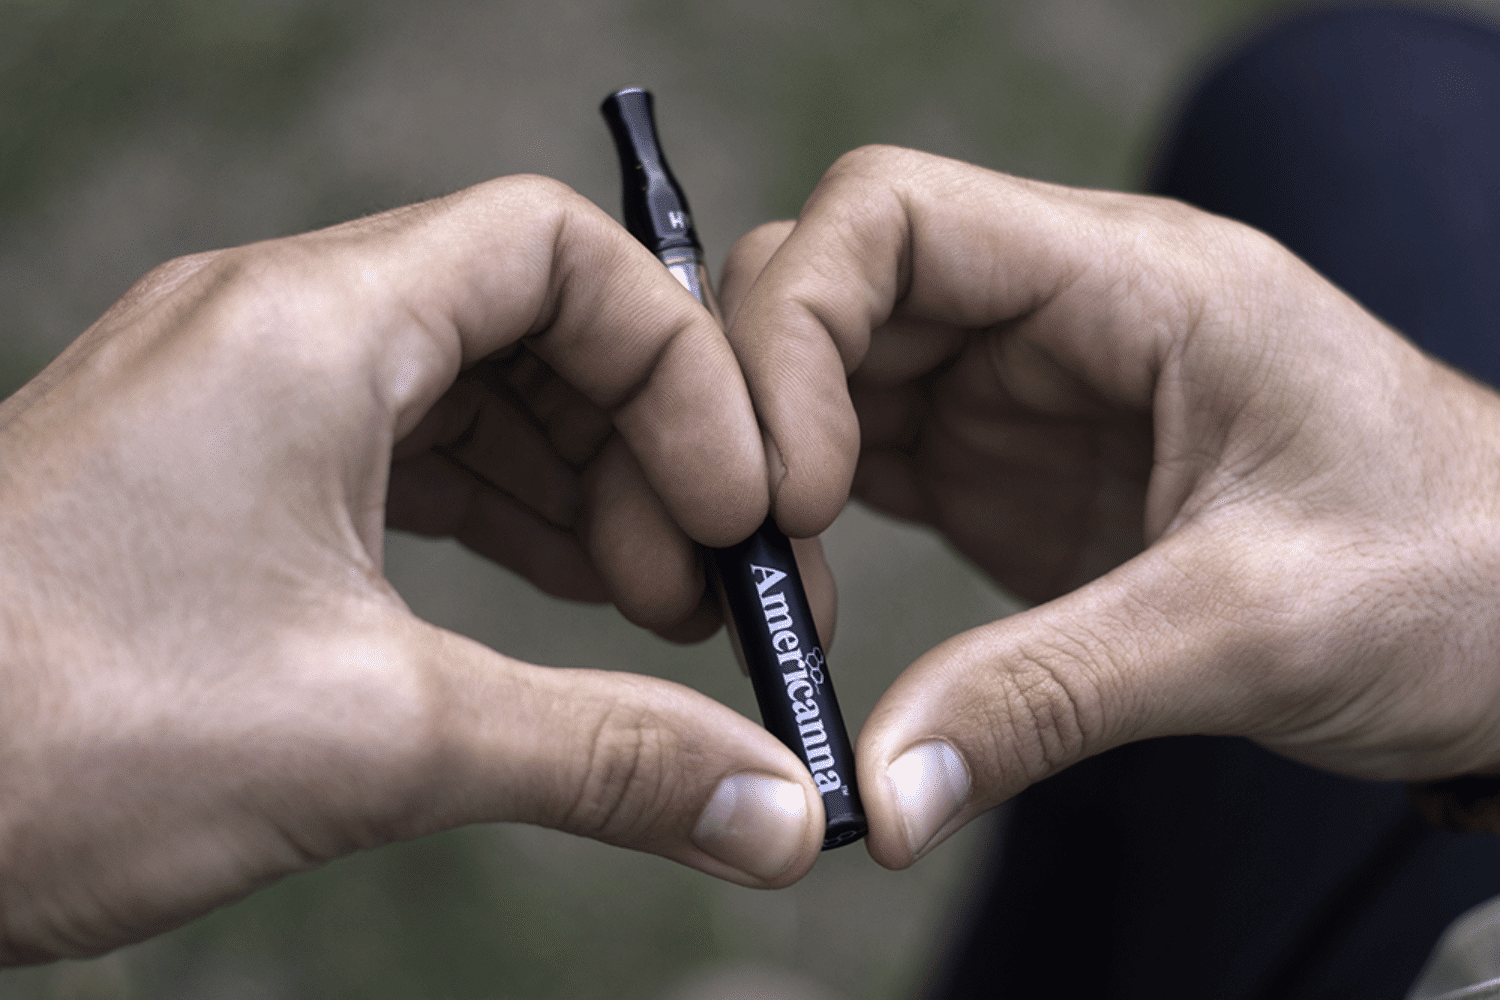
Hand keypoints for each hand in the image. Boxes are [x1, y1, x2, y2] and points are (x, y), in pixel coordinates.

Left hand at [0, 177, 827, 964]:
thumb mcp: (376, 736)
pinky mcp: (211, 475)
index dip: (676, 365)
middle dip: (634, 445)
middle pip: (523, 321)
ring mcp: (232, 398)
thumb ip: (602, 755)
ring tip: (645, 603)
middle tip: (699, 579)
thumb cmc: (45, 729)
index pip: (556, 253)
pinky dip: (490, 514)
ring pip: (460, 391)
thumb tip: (766, 804)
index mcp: (309, 325)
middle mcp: (270, 328)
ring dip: (569, 486)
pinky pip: (393, 452)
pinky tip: (546, 594)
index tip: (731, 498)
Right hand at [719, 146, 1499, 869]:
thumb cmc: (1453, 577)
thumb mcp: (1255, 630)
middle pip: (834, 286)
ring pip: (829, 375)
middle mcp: (1060, 314)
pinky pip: (864, 462)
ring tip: (755, 592)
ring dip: (767, 470)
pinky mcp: (1009, 472)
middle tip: (741, 548)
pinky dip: (805, 525)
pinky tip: (797, 599)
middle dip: (754, 401)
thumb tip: (882, 793)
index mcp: (1132, 280)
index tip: (786, 481)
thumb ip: (1051, 700)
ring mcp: (1026, 392)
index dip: (800, 323)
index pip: (895, 216)